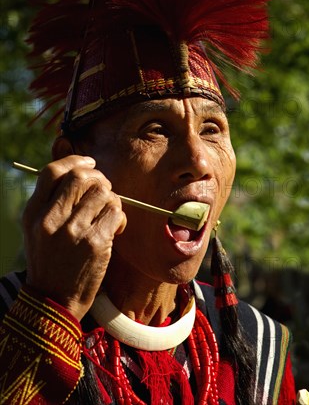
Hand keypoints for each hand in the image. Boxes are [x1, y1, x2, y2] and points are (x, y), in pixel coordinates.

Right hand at [23, 155, 125, 319]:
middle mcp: (50, 218)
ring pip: (103, 192)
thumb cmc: (50, 261)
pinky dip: (120, 218)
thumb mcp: (37, 229)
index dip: (76, 160)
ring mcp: (73, 230)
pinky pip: (116, 212)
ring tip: (109, 216)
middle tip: (105, 191)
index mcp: (34, 212)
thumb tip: (82, 173)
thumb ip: (52, 202)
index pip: (53, 171)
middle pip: (82, 176)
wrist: (54, 300)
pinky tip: (115, 229)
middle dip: (99, 178)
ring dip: (112, 200)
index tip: (90, 163)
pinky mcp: (95, 242)